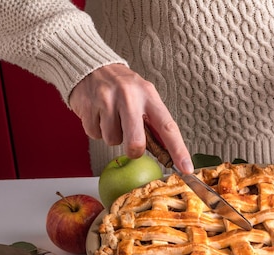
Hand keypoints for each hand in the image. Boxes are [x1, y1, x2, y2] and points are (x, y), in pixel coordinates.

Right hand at [69, 64, 193, 172]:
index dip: (178, 150)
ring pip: (113, 141)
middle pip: (136, 142)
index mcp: (149, 96)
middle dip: (134, 150)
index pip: (168, 127)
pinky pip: (95, 135)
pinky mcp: (88, 107)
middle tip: (131, 142)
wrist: (91, 67)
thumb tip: (168, 152)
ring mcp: (107, 101)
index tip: (186, 168)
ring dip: (112, 136)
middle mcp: (129, 97)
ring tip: (111, 117)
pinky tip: (99, 115)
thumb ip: (154, 122)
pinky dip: (96, 130)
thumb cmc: (123, 88)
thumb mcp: (144, 97)